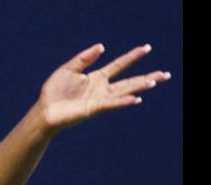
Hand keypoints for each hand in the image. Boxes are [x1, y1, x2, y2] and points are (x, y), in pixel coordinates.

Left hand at [38, 43, 170, 132]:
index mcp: (96, 78)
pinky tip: (136, 98)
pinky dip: (123, 100)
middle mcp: (101, 89)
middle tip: (164, 74)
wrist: (45, 111)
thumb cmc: (54, 92)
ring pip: (124, 91)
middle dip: (147, 77)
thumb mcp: (69, 69)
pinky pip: (111, 103)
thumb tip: (102, 47)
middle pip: (128, 81)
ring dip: (139, 86)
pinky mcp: (94, 108)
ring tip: (155, 82)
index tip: (146, 48)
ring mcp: (99, 99)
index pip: (119, 65)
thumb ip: (84, 58)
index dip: (132, 56)